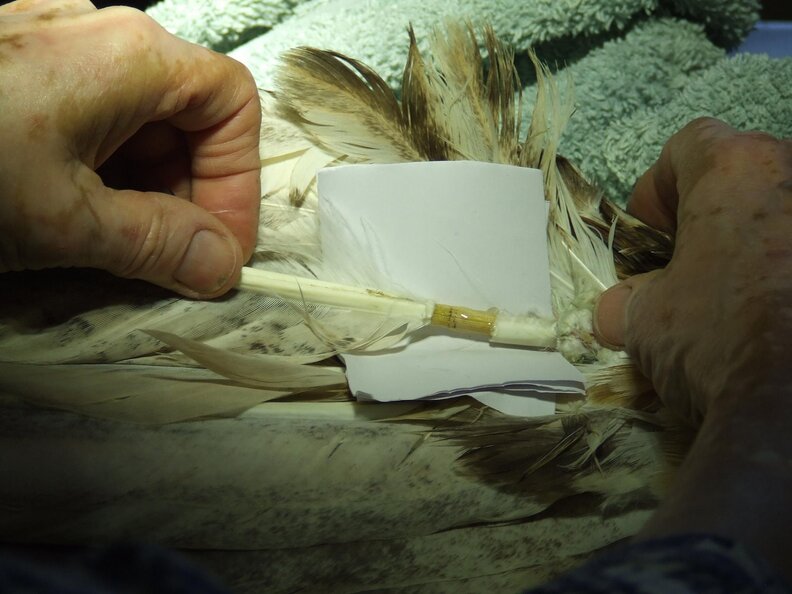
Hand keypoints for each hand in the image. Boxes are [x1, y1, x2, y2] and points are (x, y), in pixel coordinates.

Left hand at [0, 0, 260, 297]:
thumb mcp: (63, 218)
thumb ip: (154, 242)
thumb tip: (218, 266)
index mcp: (130, 56)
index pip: (231, 106)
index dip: (237, 182)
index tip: (221, 247)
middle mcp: (98, 39)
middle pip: (188, 117)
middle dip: (192, 194)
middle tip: (174, 258)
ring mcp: (54, 53)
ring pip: (139, 124)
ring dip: (149, 191)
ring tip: (120, 245)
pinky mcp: (19, 76)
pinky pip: (92, 124)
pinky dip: (103, 176)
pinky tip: (75, 215)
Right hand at [594, 117, 791, 424]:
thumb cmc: (714, 339)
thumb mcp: (644, 322)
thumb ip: (625, 301)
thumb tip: (615, 310)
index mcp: (736, 167)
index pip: (690, 146)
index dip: (659, 190)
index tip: (650, 237)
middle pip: (744, 176)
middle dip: (711, 216)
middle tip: (688, 266)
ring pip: (784, 214)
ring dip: (756, 245)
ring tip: (738, 299)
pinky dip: (786, 276)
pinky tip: (775, 318)